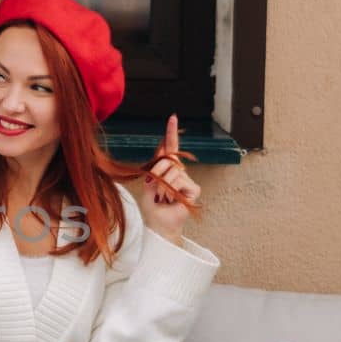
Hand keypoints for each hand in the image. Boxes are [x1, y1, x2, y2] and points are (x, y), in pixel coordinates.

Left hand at [136, 114, 200, 241]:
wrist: (159, 224)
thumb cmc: (152, 207)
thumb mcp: (146, 184)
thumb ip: (153, 169)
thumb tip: (163, 153)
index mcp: (166, 168)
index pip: (170, 147)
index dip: (171, 133)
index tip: (172, 117)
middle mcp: (178, 171)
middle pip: (168, 158)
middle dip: (156, 171)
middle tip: (153, 186)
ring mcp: (187, 179)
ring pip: (173, 171)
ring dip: (162, 185)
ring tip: (163, 197)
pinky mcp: (194, 188)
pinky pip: (179, 181)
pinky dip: (170, 190)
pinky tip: (171, 199)